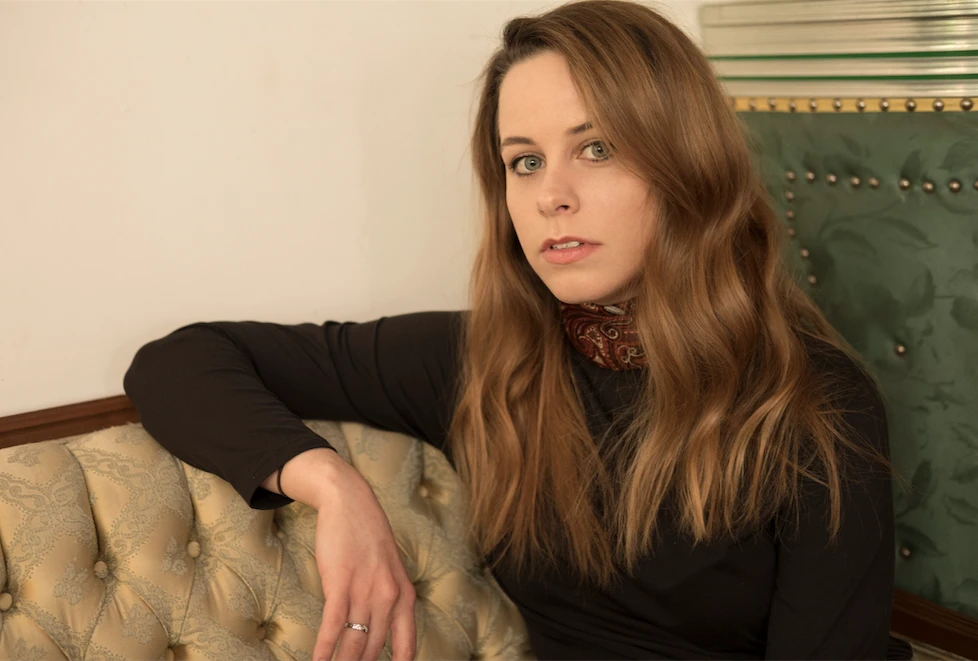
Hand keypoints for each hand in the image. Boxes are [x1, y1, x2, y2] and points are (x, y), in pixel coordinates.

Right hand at [309, 454, 416, 660]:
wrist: (351, 502)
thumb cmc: (369, 538)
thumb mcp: (391, 571)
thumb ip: (390, 602)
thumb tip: (378, 636)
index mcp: (405, 596)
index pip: (406, 648)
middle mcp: (389, 597)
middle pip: (373, 650)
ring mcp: (366, 591)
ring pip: (353, 644)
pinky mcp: (341, 584)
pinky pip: (333, 626)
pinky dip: (324, 649)